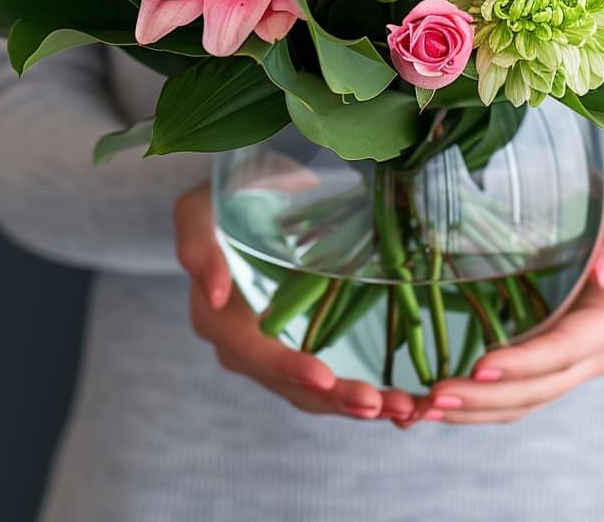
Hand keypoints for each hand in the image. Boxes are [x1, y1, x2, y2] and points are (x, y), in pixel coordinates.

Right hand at [175, 182, 414, 421]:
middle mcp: (246, 346)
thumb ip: (199, 247)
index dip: (287, 368)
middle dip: (337, 399)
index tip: (324, 378)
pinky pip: (333, 380)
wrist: (253, 194)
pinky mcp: (306, 346)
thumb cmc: (227, 196)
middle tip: (381, 405)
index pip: (254, 353)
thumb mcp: (200, 210)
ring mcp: (278, 351)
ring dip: (358, 404)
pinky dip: (367, 393)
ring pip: (317, 392)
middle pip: (291, 384)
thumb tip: (213, 294)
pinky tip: (403, 402)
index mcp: (219, 320)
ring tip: (404, 410)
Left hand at [405, 176, 603, 425]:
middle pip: (541, 386)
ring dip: (476, 409)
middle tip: (434, 397)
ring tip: (427, 408)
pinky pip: (516, 390)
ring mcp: (573, 359)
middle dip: (488, 397)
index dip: (525, 363)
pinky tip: (438, 404)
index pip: (567, 349)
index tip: (480, 365)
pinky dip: (479, 402)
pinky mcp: (548, 358)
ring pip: (524, 399)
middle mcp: (598, 348)